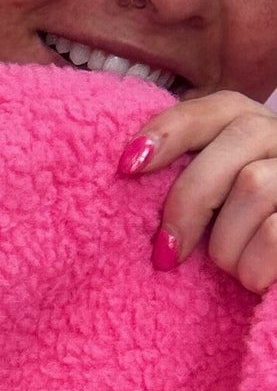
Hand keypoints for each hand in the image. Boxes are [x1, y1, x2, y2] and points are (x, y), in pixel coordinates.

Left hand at [118, 91, 276, 293]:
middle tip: (167, 252)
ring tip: (229, 268)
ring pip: (254, 185)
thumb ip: (188, 175)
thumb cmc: (244, 237)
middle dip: (190, 201)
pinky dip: (253, 265)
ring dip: (226, 243)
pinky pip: (274, 232)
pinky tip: (253, 280)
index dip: (169, 130)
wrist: (276, 259)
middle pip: (237, 141)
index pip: (213, 109)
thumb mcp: (214, 200)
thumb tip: (131, 170)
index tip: (128, 166)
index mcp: (253, 126)